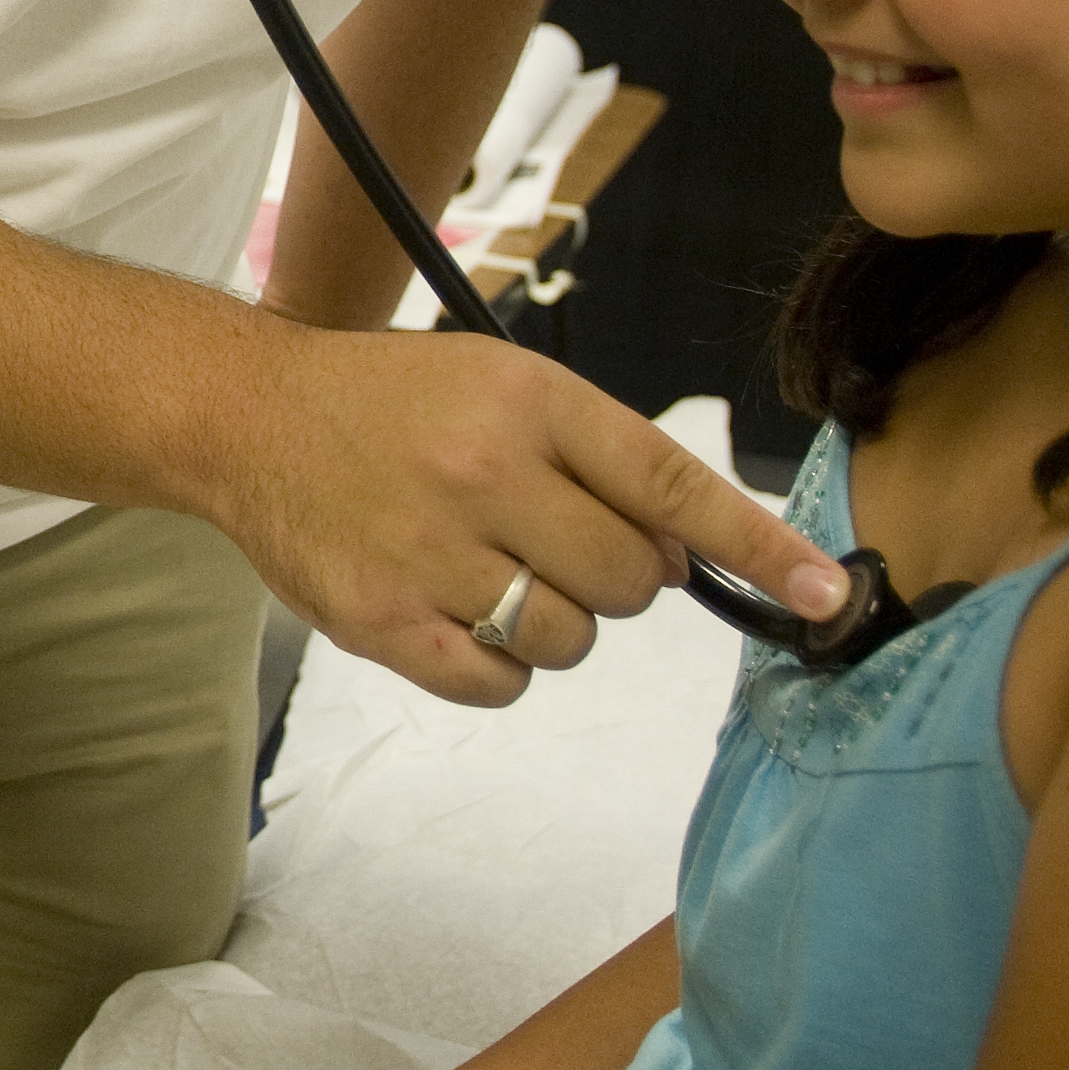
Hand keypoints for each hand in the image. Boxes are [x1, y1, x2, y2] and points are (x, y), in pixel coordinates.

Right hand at [207, 323, 847, 707]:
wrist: (245, 416)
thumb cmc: (391, 402)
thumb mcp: (502, 384)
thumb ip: (602, 459)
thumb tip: (689, 559)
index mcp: (526, 400)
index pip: (669, 480)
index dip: (755, 544)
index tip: (822, 594)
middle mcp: (482, 472)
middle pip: (629, 582)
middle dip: (615, 577)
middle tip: (554, 542)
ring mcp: (430, 552)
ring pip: (570, 641)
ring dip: (554, 623)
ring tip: (493, 572)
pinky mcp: (384, 621)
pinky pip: (501, 685)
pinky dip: (500, 665)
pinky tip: (459, 612)